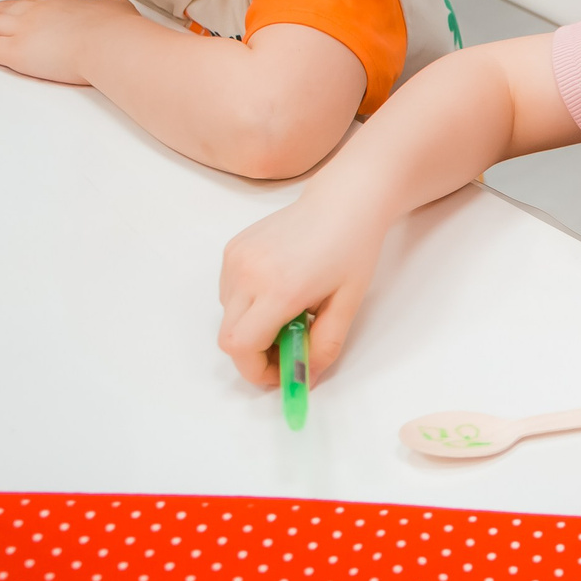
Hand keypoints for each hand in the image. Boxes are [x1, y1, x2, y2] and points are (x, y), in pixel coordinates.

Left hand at [0, 0, 140, 84]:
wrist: (109, 43)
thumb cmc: (116, 30)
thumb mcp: (117, 8)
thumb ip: (110, 5)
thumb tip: (111, 4)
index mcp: (58, 4)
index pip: (27, 5)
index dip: (12, 6)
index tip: (3, 6)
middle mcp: (35, 13)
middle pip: (1, 11)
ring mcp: (22, 31)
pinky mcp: (15, 52)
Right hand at [217, 190, 389, 388]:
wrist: (343, 202)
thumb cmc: (352, 250)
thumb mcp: (348, 305)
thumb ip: (325, 346)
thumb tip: (304, 377)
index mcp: (280, 289)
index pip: (241, 347)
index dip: (257, 370)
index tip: (281, 373)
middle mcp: (248, 273)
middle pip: (228, 338)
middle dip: (255, 355)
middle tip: (288, 349)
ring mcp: (235, 259)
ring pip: (227, 316)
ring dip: (252, 328)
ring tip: (290, 313)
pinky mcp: (231, 249)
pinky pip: (228, 293)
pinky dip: (247, 305)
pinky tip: (279, 289)